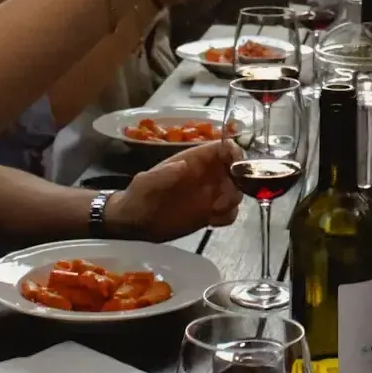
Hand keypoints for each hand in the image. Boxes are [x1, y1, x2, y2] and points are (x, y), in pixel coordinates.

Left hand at [107, 141, 241, 239]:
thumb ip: (163, 174)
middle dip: (239, 182)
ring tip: (215, 211)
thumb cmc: (138, 197)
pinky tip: (211, 222)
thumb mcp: (146, 183)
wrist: (133, 223)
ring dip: (232, 201)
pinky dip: (227, 216)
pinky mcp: (209, 214)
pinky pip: (229, 213)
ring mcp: (209, 196)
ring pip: (236, 192)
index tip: (236, 168)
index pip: (222, 149)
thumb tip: (183, 165)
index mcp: (193, 161)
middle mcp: (206, 176)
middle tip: (225, 197)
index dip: (235, 153)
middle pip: (236, 171)